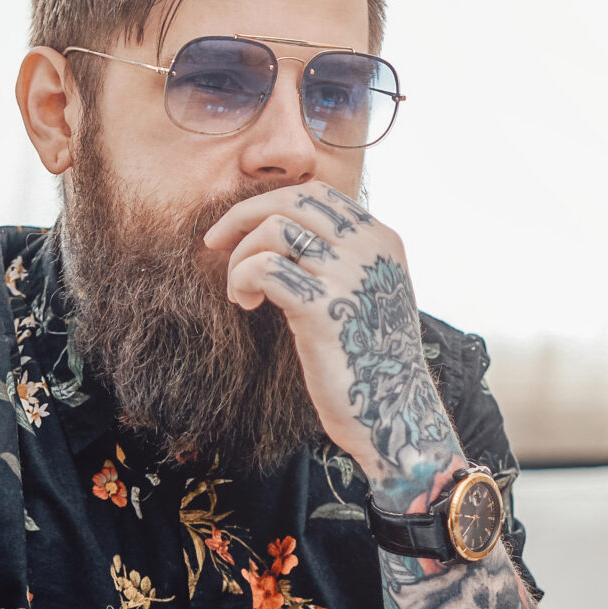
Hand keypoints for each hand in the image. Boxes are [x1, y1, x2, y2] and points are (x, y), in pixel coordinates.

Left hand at [202, 183, 459, 509]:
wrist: (393, 414)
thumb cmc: (369, 360)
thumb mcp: (363, 293)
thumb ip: (336, 258)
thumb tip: (274, 233)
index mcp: (380, 239)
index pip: (314, 194)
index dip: (267, 204)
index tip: (236, 230)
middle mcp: (369, 248)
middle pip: (290, 201)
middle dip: (241, 218)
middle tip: (214, 246)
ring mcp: (348, 275)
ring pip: (273, 231)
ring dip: (240, 258)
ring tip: (241, 293)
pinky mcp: (323, 308)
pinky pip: (264, 268)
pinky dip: (242, 280)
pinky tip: (246, 304)